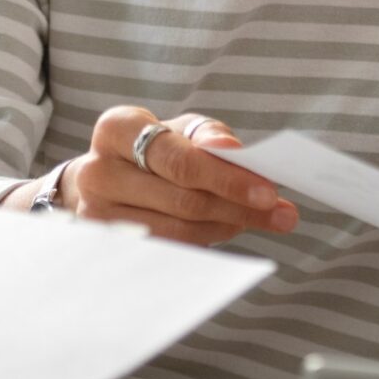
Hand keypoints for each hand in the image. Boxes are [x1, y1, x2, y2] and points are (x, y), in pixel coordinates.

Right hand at [61, 106, 298, 246]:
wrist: (104, 180)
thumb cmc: (152, 149)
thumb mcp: (180, 129)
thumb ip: (209, 136)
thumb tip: (232, 151)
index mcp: (116, 128)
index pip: (179, 159)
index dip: (226, 178)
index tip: (270, 192)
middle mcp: (97, 171)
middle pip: (182, 199)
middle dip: (239, 207)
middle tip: (283, 216)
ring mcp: (95, 214)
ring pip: (179, 229)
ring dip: (228, 225)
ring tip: (258, 219)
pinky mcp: (106, 247)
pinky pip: (169, 249)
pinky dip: (206, 239)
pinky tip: (228, 228)